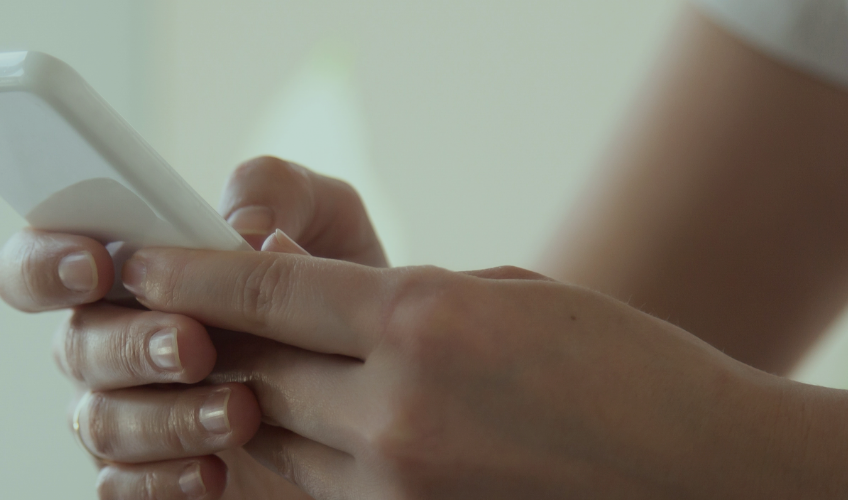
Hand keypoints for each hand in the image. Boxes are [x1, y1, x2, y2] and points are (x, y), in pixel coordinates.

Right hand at [0, 157, 384, 498]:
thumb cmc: (338, 301)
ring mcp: (126, 414)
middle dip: (130, 344)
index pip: (40, 262)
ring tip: (239, 413)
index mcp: (128, 275)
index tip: (96, 266)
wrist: (387, 398)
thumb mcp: (329, 226)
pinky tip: (216, 471)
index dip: (45, 262)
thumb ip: (280, 193)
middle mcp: (112, 344)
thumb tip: (238, 224)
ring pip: (100, 421)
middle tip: (196, 345)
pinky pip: (120, 487)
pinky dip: (164, 479)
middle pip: (73, 345)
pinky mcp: (149, 479)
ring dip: (165, 416)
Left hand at [117, 248, 805, 498]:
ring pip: (270, 441)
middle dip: (208, 341)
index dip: (187, 274)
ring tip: (236, 377)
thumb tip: (297, 281)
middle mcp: (396, 411)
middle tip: (176, 320)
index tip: (142, 260)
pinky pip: (315, 493)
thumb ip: (391, 293)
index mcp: (422, 323)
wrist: (704, 476)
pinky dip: (296, 460)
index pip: (262, 294)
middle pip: (249, 371)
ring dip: (246, 406)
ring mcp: (399, 488)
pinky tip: (301, 435)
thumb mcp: (503, 294)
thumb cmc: (622, 370)